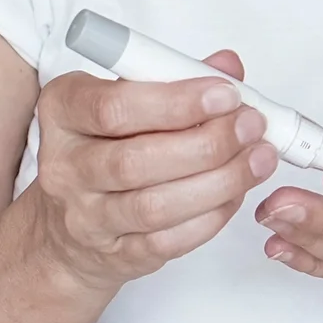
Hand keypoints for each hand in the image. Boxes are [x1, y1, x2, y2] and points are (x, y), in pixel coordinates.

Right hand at [29, 50, 280, 289]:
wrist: (67, 229)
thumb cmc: (105, 147)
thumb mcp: (128, 101)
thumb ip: (176, 79)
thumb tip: (227, 67)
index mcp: (63, 111)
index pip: (113, 107)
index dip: (176, 102)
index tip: (226, 94)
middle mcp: (65, 166)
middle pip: (136, 160)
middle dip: (207, 143)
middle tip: (251, 126)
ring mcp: (86, 217)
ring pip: (156, 206)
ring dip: (219, 181)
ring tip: (258, 158)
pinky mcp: (114, 255)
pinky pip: (169, 241)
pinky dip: (212, 216)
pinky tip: (236, 193)